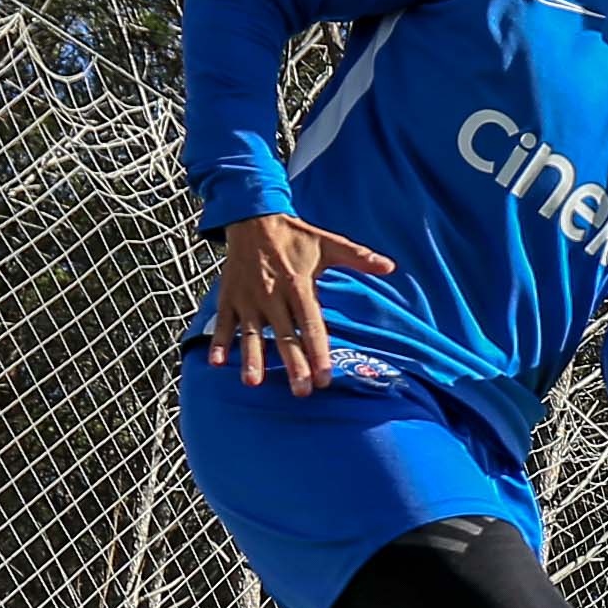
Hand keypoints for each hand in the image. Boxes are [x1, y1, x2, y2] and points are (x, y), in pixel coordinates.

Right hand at [203, 211, 383, 393]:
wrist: (252, 216)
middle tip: (301, 391)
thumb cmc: (295, 235)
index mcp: (298, 285)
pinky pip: (223, 322)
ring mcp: (248, 298)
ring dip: (252, 358)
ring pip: (251, 333)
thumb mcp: (328, 243)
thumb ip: (358, 257)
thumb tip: (390, 267)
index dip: (319, 352)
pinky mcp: (229, 297)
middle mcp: (272, 295)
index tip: (325, 377)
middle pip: (284, 336)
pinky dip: (218, 342)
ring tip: (253, 383)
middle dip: (293, 365)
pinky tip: (217, 364)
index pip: (311, 325)